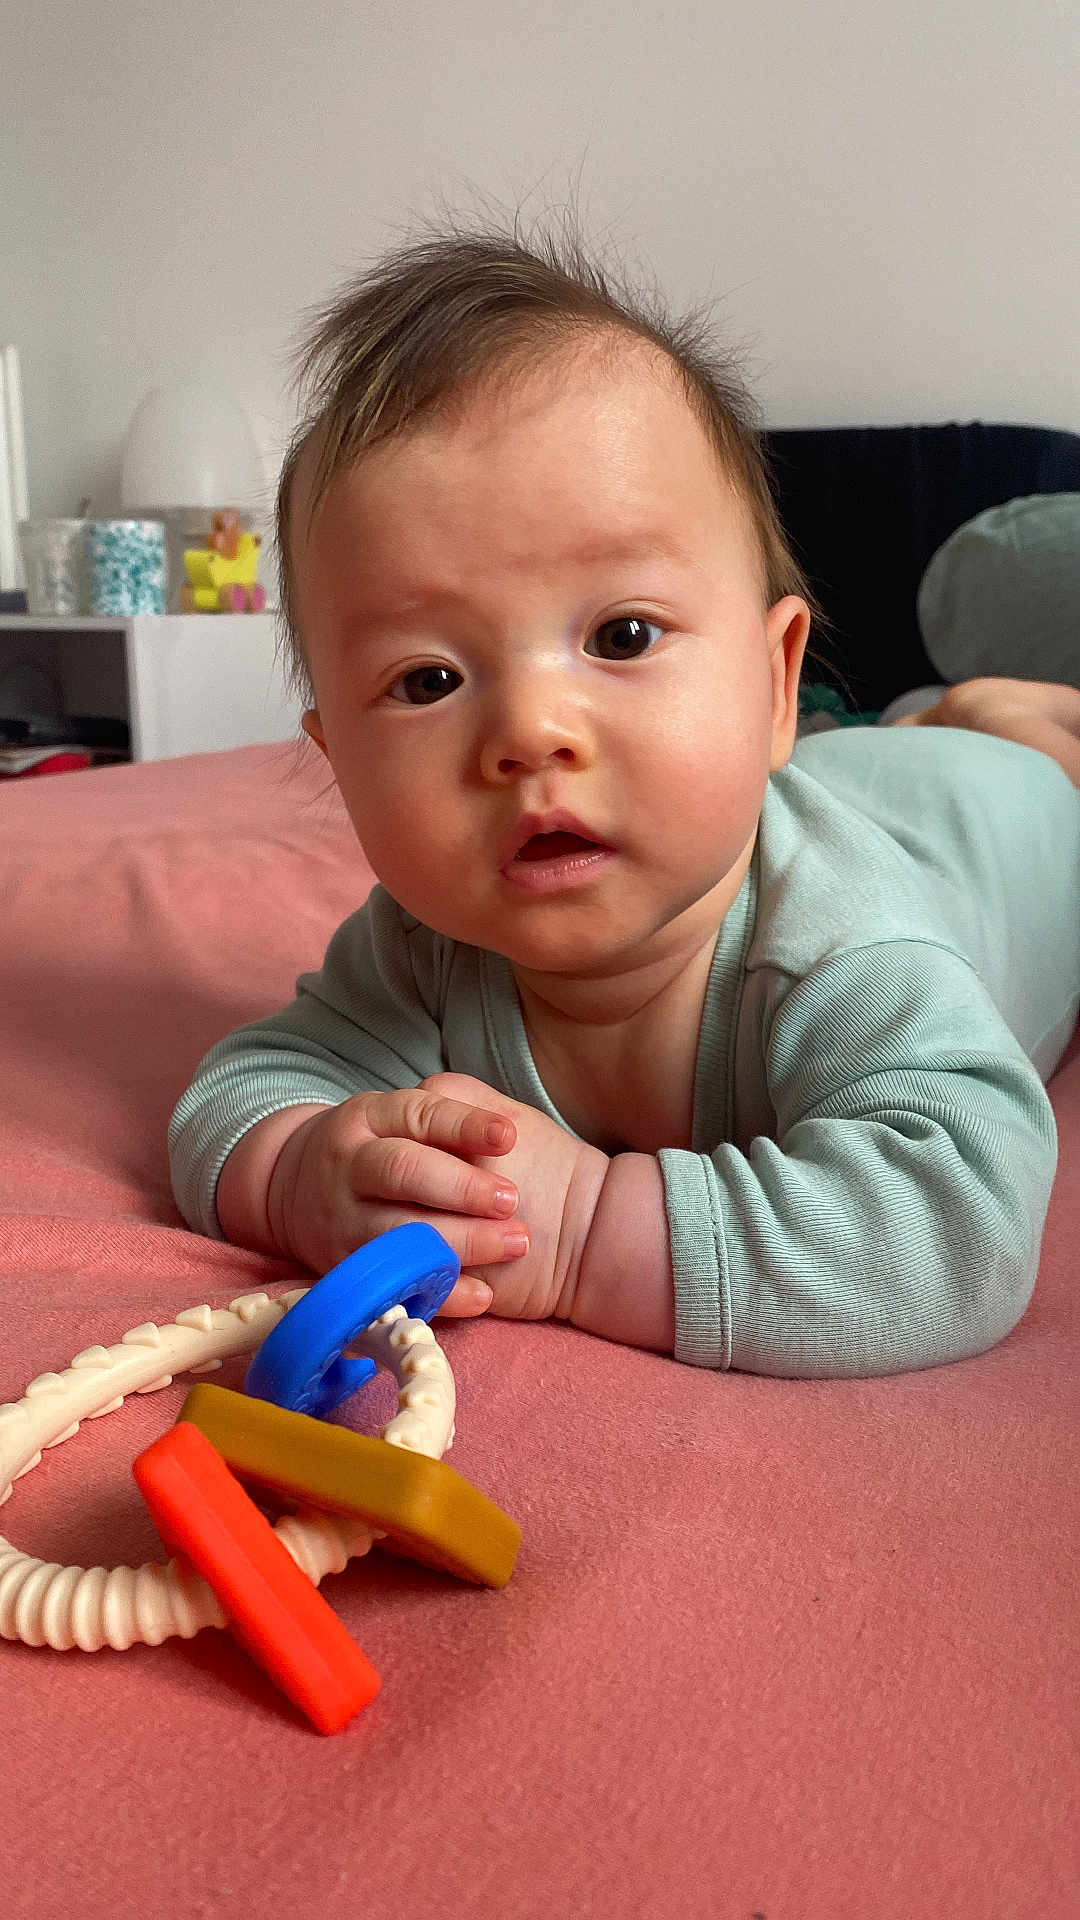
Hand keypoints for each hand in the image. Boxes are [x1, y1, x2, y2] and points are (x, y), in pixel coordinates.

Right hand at [263, 1075, 606, 1321]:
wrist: (295, 1189)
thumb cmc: (375, 1148)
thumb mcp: (399, 1115)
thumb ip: (449, 1114)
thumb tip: (501, 1131)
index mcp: (369, 1117)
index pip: (418, 1114)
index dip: (465, 1125)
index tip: (509, 1136)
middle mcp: (349, 1165)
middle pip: (403, 1171)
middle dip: (462, 1187)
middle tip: (512, 1199)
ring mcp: (343, 1220)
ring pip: (398, 1233)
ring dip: (460, 1242)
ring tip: (514, 1243)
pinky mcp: (345, 1268)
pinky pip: (394, 1285)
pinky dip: (440, 1292)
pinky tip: (484, 1293)